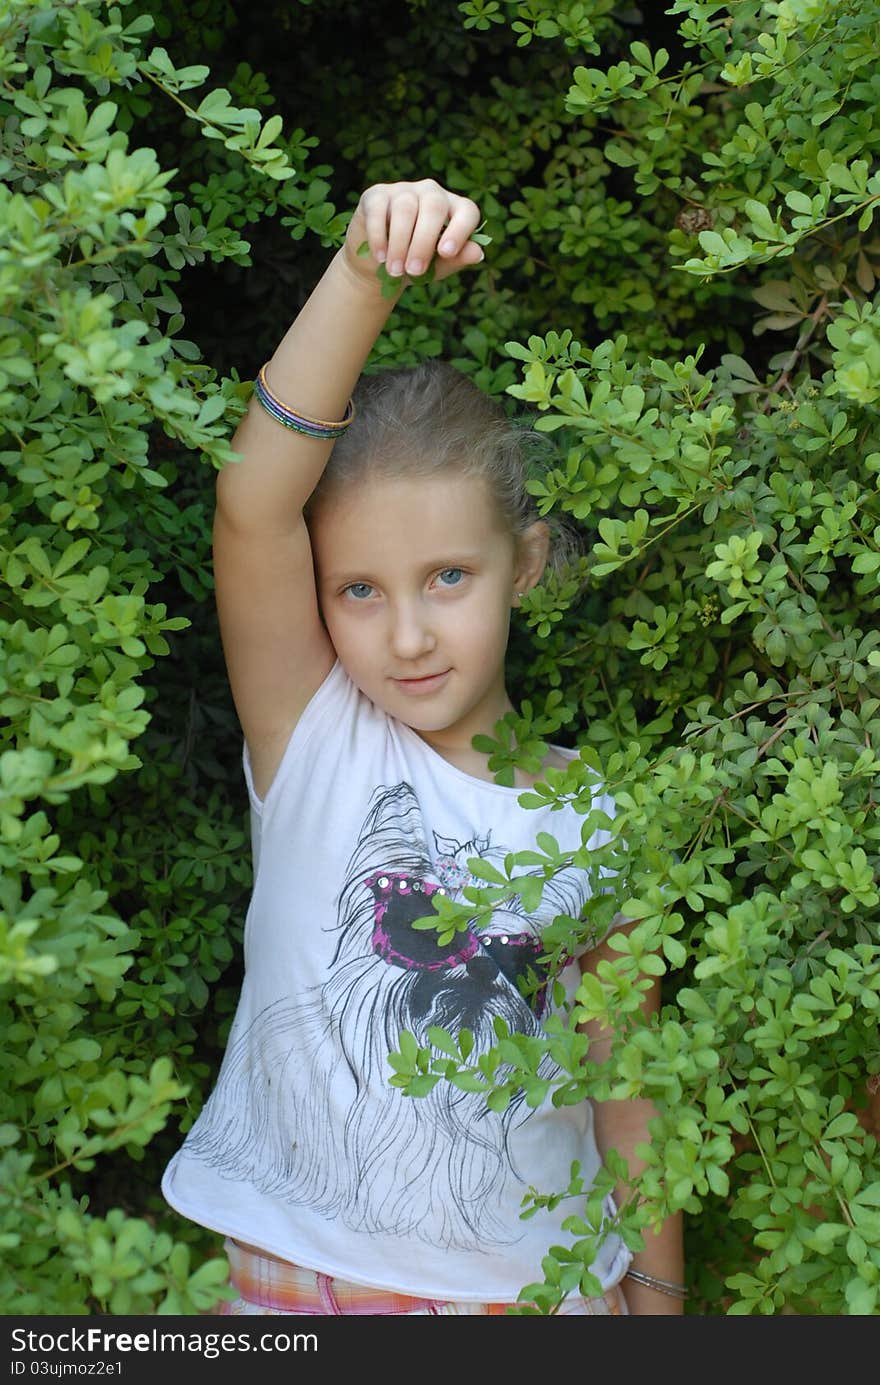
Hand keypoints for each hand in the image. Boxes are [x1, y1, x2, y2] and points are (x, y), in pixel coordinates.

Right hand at [343, 178, 483, 288]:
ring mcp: (404, 190)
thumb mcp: (439, 266)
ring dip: (400, 243)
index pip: (467, 211)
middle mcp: (431, 193)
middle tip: (414, 271)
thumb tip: (477, 253)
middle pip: (434, 207)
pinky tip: (380, 257)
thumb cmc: (416, 263)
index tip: (446, 253)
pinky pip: (379, 210)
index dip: (460, 230)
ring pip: (405, 208)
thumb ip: (457, 259)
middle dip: (424, 242)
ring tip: (395, 271)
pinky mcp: (376, 195)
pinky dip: (379, 236)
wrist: (379, 266)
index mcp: (454, 209)